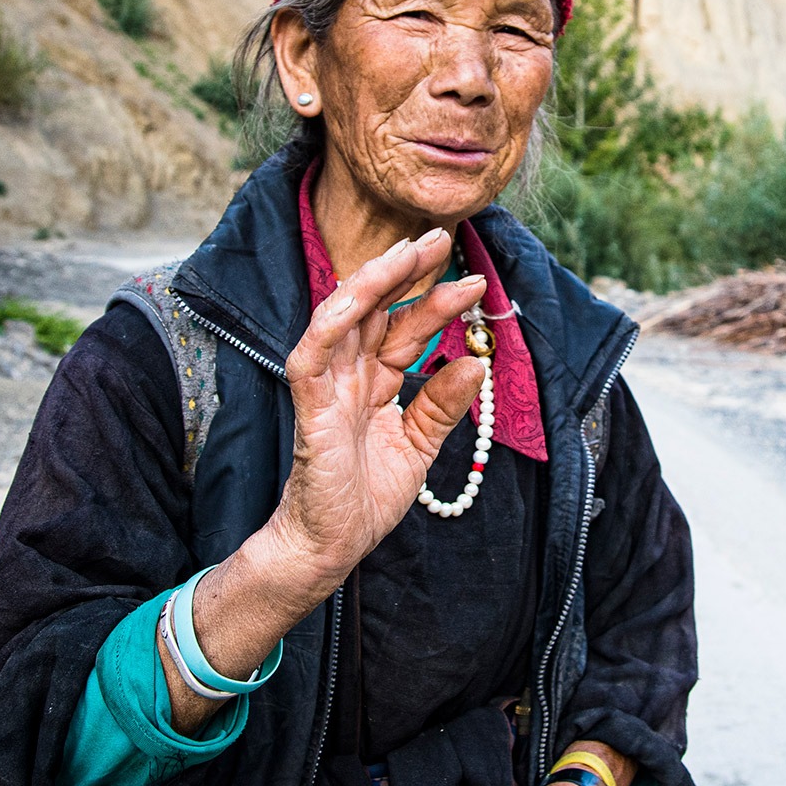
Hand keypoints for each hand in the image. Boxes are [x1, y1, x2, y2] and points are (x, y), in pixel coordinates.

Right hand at [172, 229, 482, 734]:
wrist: (330, 547)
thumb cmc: (364, 500)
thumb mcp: (418, 447)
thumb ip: (442, 405)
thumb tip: (476, 363)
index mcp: (373, 383)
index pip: (404, 330)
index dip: (436, 303)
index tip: (475, 282)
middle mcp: (348, 376)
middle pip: (376, 309)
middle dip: (406, 270)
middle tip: (442, 237)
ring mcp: (326, 388)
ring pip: (343, 317)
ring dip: (374, 281)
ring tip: (410, 252)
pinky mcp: (309, 408)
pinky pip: (312, 355)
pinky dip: (334, 323)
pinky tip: (359, 297)